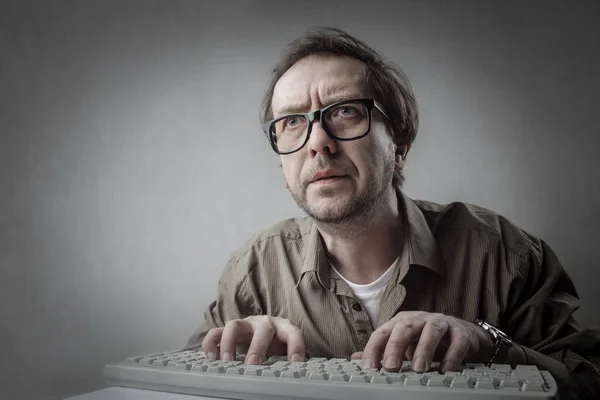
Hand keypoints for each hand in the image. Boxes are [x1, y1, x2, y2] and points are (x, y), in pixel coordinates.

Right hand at [202, 316, 305, 364]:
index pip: (294, 333)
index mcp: (283, 327)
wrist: (261, 329)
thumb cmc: (276, 341)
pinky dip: (211, 344)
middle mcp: (263, 323)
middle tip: (252, 364)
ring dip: (230, 343)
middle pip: (263, 328)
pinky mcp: (228, 330)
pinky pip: (215, 333)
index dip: (296, 346)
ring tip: (228, 362)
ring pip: (234, 325)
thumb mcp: (287, 347)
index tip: (296, 362)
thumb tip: (303, 368)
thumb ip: (294, 355)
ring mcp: (245, 324)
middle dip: (257, 346)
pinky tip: (212, 358)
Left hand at [351, 311, 493, 372]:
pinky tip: (447, 370)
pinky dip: (452, 355)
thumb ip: (382, 350)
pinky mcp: (461, 332)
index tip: (369, 368)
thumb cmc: (428, 339)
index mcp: (402, 321)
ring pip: (431, 331)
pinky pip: (457, 341)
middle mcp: (420, 319)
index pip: (383, 332)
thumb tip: (356, 359)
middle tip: (391, 367)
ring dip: (424, 349)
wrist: (463, 334)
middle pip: (405, 327)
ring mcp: (441, 323)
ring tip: (419, 368)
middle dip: (396, 346)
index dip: (374, 349)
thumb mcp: (404, 344)